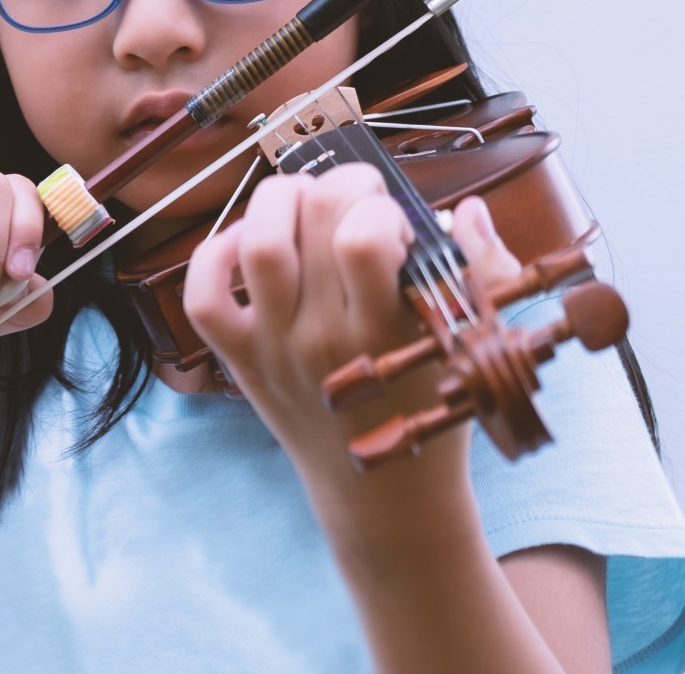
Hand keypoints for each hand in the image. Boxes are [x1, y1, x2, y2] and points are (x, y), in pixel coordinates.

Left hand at [181, 163, 520, 504]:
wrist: (386, 500)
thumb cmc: (433, 410)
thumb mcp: (472, 346)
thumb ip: (481, 270)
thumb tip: (465, 208)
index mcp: (387, 332)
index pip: (365, 238)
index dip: (382, 207)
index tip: (397, 220)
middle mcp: (324, 338)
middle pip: (314, 221)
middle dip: (342, 184)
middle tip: (359, 195)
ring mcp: (275, 348)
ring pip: (258, 244)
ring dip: (280, 201)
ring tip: (306, 202)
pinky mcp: (240, 360)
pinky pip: (204, 295)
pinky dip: (216, 254)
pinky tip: (249, 243)